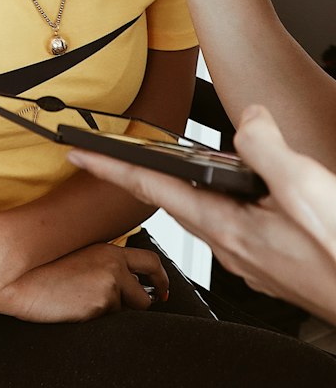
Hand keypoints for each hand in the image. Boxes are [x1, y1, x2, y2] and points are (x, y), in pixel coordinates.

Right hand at [0, 242, 168, 321]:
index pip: (150, 261)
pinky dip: (97, 322)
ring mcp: (108, 286)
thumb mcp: (79, 259)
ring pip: (125, 313)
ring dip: (111, 315)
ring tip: (81, 306)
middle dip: (141, 307)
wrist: (19, 281)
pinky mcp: (99, 305)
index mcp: (109, 250)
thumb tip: (126, 285)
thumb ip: (103, 266)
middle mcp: (114, 265)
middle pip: (145, 295)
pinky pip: (108, 323)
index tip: (163, 290)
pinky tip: (74, 312)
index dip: (161, 278)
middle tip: (137, 313)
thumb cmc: (43, 273)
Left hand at [66, 110, 335, 323]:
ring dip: (181, 191)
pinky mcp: (274, 267)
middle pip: (173, 204)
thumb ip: (269, 151)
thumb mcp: (307, 191)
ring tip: (165, 167)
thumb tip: (247, 120)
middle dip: (139, 177)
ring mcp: (253, 262)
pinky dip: (218, 206)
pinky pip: (233, 228)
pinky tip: (237, 199)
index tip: (79, 155)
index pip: (155, 190)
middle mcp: (234, 250)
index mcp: (230, 230)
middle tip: (110, 157)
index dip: (113, 169)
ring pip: (205, 217)